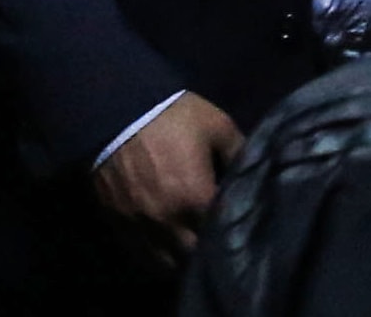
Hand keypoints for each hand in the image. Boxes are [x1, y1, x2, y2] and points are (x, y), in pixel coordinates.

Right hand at [91, 90, 243, 259]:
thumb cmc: (172, 116)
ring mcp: (141, 226)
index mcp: (197, 200)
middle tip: (214, 240)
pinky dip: (156, 255)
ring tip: (190, 249)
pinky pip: (142, 254)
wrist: (117, 106)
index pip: (222, 237)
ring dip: (181, 260)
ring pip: (167, 264)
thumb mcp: (217, 125)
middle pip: (194, 258)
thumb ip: (240, 154)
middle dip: (207, 252)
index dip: (232, 235)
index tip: (237, 229)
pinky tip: (165, 244)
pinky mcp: (119, 223)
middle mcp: (169, 222)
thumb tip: (253, 176)